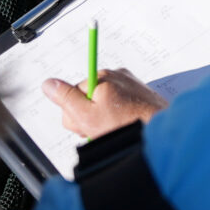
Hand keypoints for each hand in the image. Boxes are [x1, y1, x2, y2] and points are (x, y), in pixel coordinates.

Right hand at [43, 68, 169, 135]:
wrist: (160, 132)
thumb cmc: (127, 125)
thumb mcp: (87, 115)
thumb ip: (65, 99)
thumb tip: (48, 84)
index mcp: (101, 76)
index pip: (72, 95)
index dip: (75, 114)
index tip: (85, 123)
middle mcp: (116, 77)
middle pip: (86, 100)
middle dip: (88, 119)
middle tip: (100, 129)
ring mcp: (129, 86)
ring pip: (102, 106)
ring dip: (103, 122)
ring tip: (115, 130)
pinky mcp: (138, 96)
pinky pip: (118, 108)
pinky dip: (117, 120)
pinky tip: (123, 127)